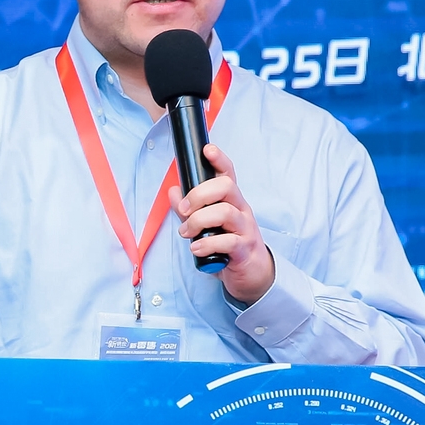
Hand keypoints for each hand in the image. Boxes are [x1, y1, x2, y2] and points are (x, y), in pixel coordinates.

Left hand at [167, 143, 274, 304]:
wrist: (251, 274)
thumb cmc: (229, 245)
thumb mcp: (206, 226)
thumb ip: (188, 209)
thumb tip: (173, 192)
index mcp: (231, 200)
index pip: (228, 174)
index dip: (219, 160)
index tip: (208, 150)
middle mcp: (241, 210)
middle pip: (226, 187)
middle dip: (200, 194)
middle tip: (185, 209)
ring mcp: (245, 229)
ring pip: (225, 213)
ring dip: (199, 221)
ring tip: (187, 233)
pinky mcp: (244, 249)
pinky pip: (227, 242)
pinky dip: (207, 244)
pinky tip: (196, 248)